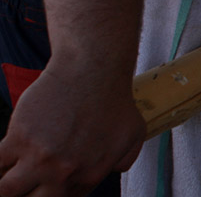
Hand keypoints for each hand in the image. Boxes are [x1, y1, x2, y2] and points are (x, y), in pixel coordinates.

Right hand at [0, 65, 144, 195]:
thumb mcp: (134, 133)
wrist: (92, 70)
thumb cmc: (113, 97)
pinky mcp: (19, 138)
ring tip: (9, 175)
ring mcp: (39, 158)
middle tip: (25, 183)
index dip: (49, 193)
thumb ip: (125, 158)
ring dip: (6, 186)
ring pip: (7, 190)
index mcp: (88, 176)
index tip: (41, 185)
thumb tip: (114, 170)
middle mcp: (62, 173)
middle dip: (26, 194)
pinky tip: (3, 158)